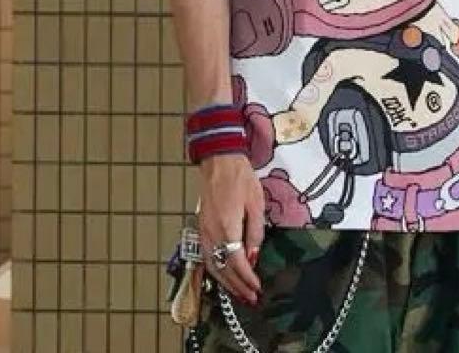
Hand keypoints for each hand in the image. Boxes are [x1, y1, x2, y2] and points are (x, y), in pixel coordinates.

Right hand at [197, 153, 264, 306]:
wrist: (219, 161)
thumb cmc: (240, 178)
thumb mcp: (256, 203)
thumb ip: (255, 232)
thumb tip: (253, 257)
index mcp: (227, 226)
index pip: (236, 262)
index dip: (247, 278)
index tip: (257, 288)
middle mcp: (212, 233)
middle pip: (223, 268)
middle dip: (237, 287)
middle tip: (251, 298)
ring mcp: (204, 231)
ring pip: (212, 265)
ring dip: (226, 283)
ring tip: (239, 294)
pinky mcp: (201, 228)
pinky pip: (206, 257)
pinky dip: (216, 271)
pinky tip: (225, 276)